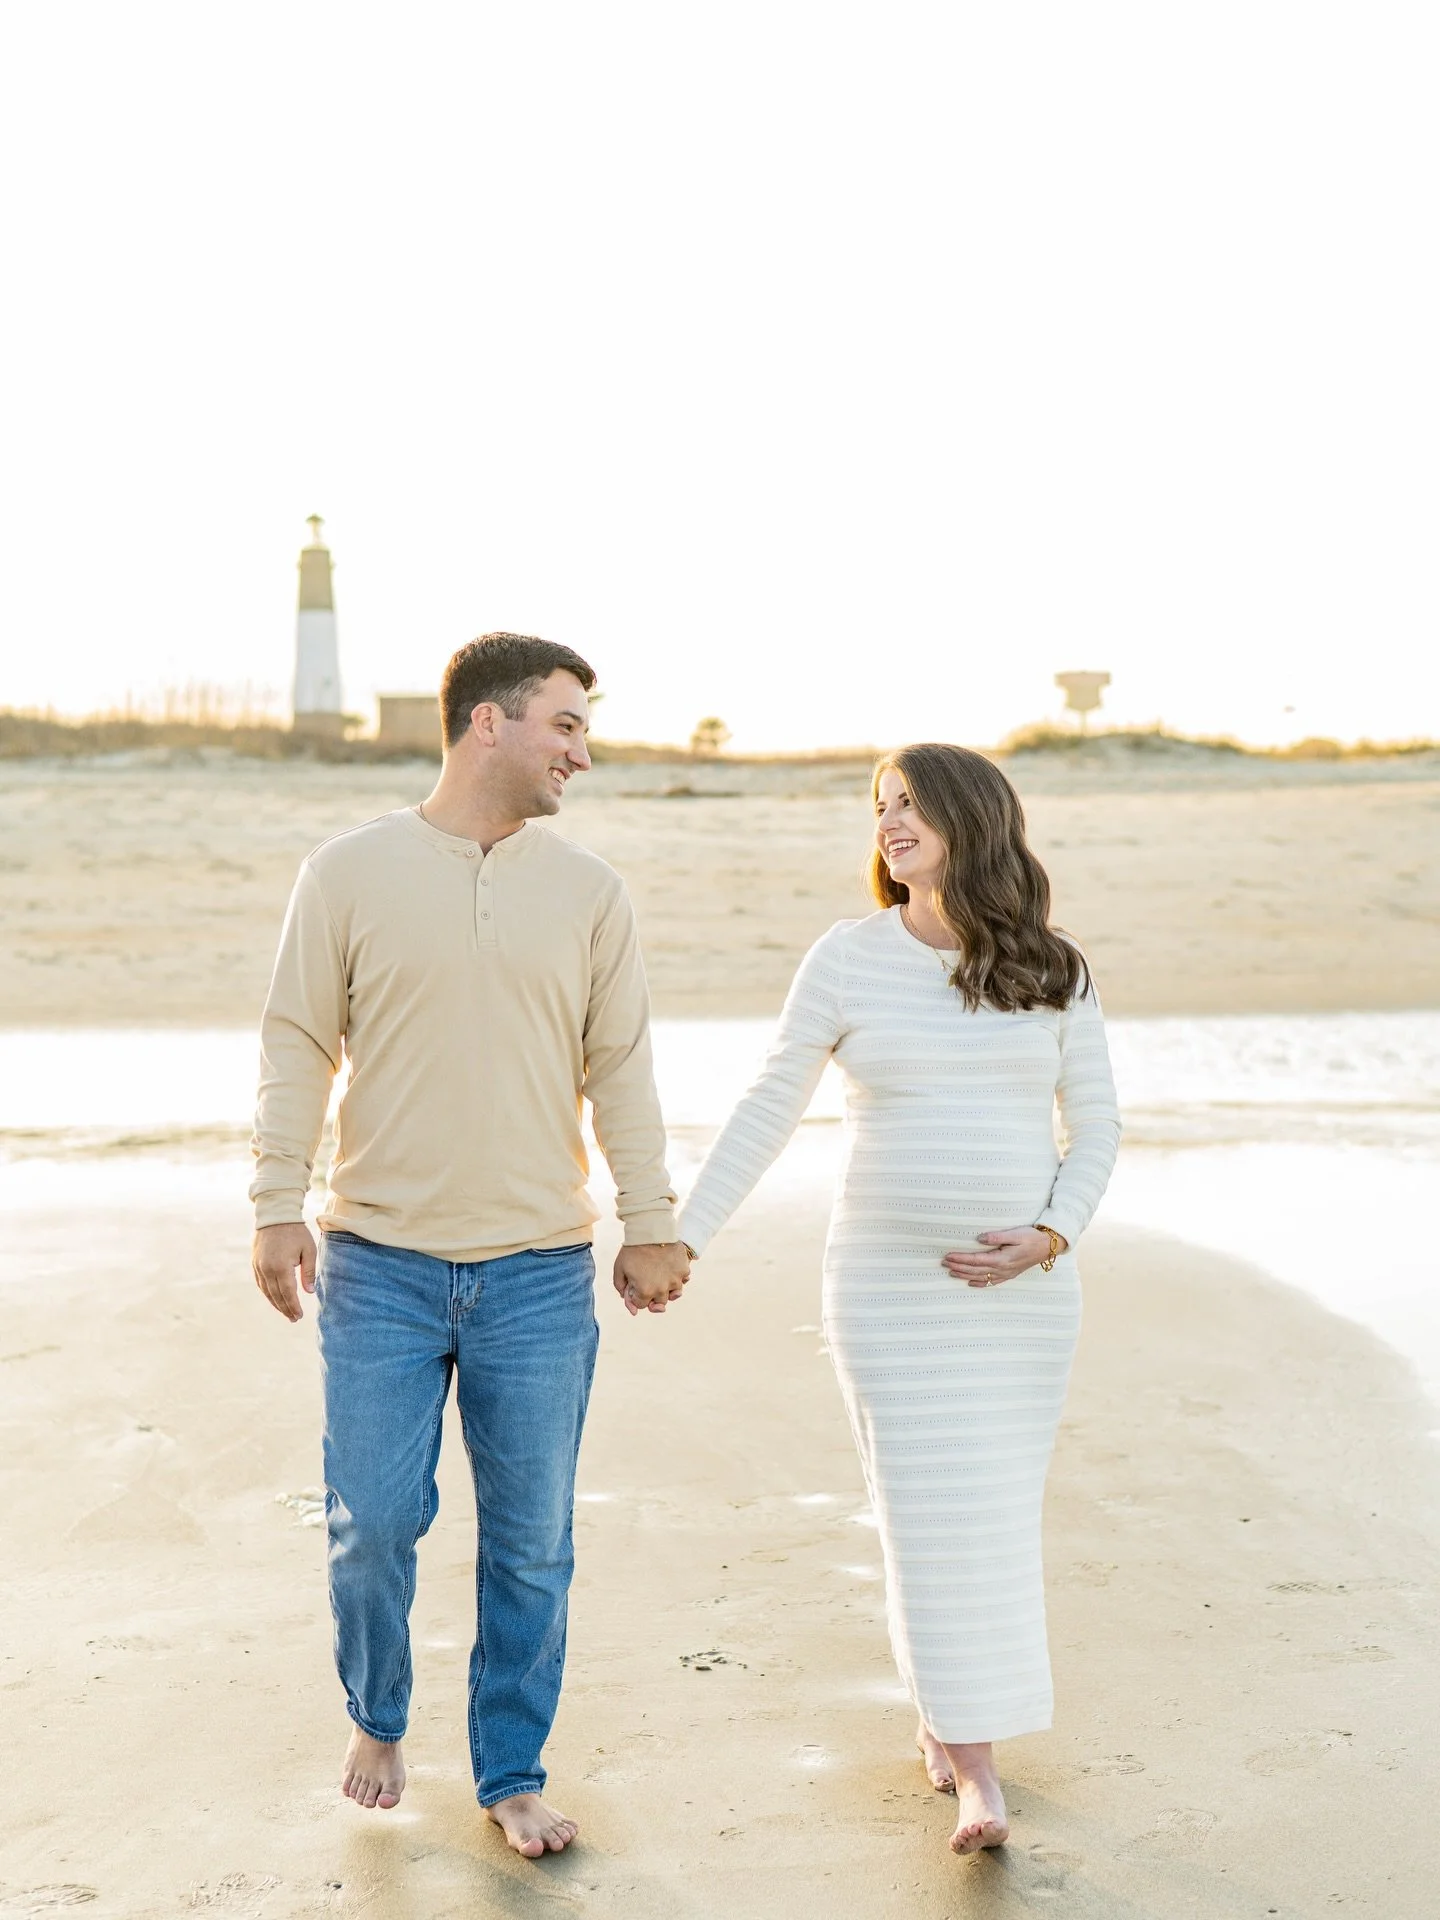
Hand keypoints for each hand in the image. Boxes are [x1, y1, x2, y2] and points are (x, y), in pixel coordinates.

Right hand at [252, 1222, 317, 1321]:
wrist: (275, 1215)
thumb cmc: (296, 1232)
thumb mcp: (308, 1249)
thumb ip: (308, 1271)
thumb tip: (309, 1292)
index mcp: (281, 1266)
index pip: (288, 1293)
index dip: (294, 1306)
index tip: (299, 1316)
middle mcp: (267, 1269)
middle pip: (276, 1295)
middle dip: (285, 1309)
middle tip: (294, 1318)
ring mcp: (259, 1267)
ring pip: (267, 1291)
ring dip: (276, 1304)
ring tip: (286, 1313)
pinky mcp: (255, 1263)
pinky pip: (261, 1284)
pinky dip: (268, 1293)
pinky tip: (275, 1299)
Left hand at [612, 1242, 690, 1316]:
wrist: (651, 1229)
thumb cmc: (632, 1249)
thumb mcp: (619, 1269)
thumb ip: (622, 1289)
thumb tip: (633, 1310)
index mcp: (645, 1291)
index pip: (641, 1305)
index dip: (636, 1295)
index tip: (634, 1283)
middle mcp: (662, 1290)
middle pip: (658, 1302)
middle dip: (651, 1294)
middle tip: (648, 1280)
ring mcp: (675, 1280)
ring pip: (673, 1294)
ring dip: (667, 1288)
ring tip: (660, 1276)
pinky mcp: (684, 1270)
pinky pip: (683, 1280)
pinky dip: (677, 1277)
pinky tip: (669, 1268)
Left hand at [943, 1227, 1065, 1289]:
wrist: (1048, 1246)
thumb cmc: (1031, 1237)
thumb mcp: (1015, 1234)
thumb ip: (996, 1237)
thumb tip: (979, 1238)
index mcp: (1002, 1259)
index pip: (975, 1260)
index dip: (960, 1259)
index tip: (948, 1256)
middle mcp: (1002, 1269)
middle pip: (975, 1270)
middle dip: (958, 1267)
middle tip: (943, 1263)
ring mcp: (1006, 1274)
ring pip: (981, 1277)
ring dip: (965, 1275)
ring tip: (951, 1272)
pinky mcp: (1009, 1274)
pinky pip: (991, 1282)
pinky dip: (979, 1283)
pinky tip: (970, 1283)